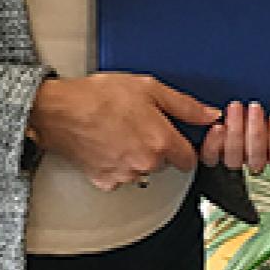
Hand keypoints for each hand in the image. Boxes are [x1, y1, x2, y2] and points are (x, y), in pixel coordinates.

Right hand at [29, 73, 218, 191]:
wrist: (59, 110)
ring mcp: (124, 175)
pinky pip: (120, 175)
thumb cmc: (100, 96)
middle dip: (158, 147)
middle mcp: (145, 164)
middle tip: (141, 124)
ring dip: (137, 156)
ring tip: (121, 130)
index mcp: (161, 142)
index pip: (189, 159)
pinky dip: (116, 163)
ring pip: (142, 170)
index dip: (183, 145)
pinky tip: (107, 142)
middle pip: (164, 163)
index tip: (174, 136)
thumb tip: (210, 115)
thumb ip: (185, 106)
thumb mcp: (150, 88)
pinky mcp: (104, 180)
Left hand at [200, 101, 269, 173]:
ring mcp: (232, 154)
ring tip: (236, 108)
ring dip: (236, 132)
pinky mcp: (212, 150)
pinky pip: (211, 157)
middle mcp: (254, 155)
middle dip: (256, 132)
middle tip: (254, 107)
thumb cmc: (261, 95)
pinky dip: (215, 143)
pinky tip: (218, 126)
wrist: (222, 86)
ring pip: (235, 159)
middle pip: (257, 161)